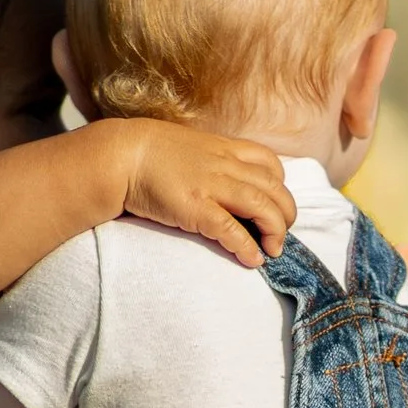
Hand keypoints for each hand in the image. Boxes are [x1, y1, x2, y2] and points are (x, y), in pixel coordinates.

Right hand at [111, 123, 292, 268]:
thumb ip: (212, 160)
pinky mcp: (195, 208)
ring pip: (262, 207)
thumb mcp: (192, 147)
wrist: (122, 155)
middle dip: (286, 215)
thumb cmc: (152, 154)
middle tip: (279, 235)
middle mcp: (225, 165)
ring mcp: (212, 185)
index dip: (280, 187)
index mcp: (225, 149)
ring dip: (275, 231)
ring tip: (273, 250)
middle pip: (275, 188)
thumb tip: (224, 182)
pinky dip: (247, 246)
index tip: (274, 205)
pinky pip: (231, 229)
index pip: (270, 164)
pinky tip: (252, 259)